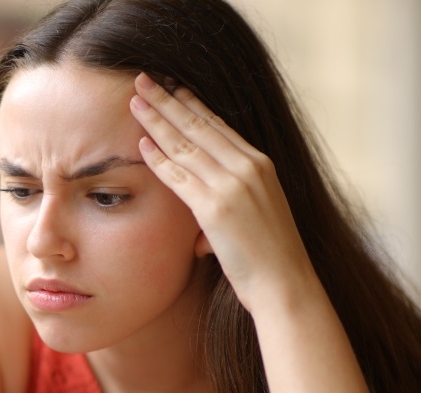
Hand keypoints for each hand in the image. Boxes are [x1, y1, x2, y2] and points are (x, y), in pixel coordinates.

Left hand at [128, 72, 316, 314]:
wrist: (285, 284)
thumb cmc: (270, 258)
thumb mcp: (257, 214)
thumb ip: (232, 199)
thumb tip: (205, 212)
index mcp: (262, 165)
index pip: (220, 126)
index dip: (193, 105)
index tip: (174, 87)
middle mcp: (249, 168)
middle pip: (200, 125)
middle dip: (169, 101)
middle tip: (144, 81)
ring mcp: (233, 186)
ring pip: (186, 145)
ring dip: (157, 121)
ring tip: (135, 102)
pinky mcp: (216, 208)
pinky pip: (179, 176)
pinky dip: (158, 159)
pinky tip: (141, 143)